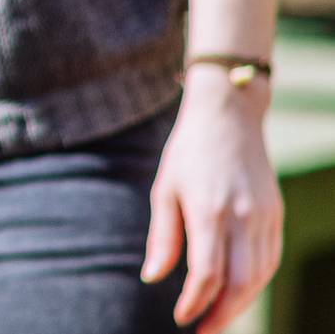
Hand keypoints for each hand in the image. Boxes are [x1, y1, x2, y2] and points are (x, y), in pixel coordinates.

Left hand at [142, 70, 282, 331]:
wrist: (228, 116)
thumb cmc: (188, 152)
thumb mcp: (164, 189)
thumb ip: (163, 237)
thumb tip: (153, 278)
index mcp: (209, 210)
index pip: (207, 273)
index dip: (194, 302)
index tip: (180, 318)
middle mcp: (242, 217)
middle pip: (240, 283)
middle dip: (222, 315)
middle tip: (202, 332)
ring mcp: (265, 217)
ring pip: (260, 276)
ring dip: (240, 304)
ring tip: (217, 319)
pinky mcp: (276, 215)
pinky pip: (271, 260)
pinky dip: (256, 284)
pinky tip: (238, 293)